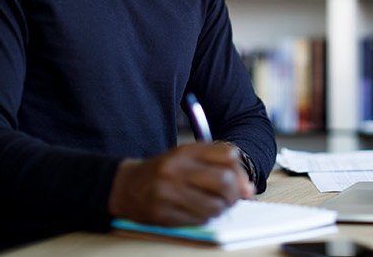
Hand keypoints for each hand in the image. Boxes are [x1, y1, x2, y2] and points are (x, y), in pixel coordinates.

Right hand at [108, 142, 254, 225]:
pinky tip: (197, 212)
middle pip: (223, 181)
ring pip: (214, 206)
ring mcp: (167, 192)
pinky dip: (204, 219)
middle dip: (234, 195)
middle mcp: (175, 169)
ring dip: (220, 210)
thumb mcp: (187, 157)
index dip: (241, 172)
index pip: (228, 155)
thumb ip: (217, 164)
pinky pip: (198, 221)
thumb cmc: (163, 172)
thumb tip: (247, 189)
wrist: (126, 186)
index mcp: (184, 151)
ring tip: (213, 206)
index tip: (241, 183)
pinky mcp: (162, 213)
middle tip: (231, 199)